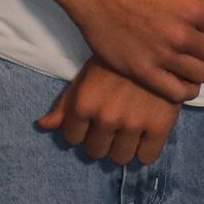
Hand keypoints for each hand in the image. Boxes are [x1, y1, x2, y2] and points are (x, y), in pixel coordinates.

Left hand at [38, 58, 178, 164]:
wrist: (156, 46)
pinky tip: (146, 134)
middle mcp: (106, 117)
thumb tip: (43, 126)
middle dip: (101, 141)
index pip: (72, 138)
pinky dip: (145, 150)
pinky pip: (146, 158)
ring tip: (128, 131)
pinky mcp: (160, 127)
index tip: (92, 122)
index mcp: (84, 103)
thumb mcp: (86, 76)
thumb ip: (65, 103)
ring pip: (120, 158)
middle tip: (112, 125)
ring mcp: (133, 124)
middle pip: (95, 152)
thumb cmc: (115, 61)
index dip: (81, 131)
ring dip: (122, 148)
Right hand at [60, 0, 203, 106]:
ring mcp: (160, 55)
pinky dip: (185, 88)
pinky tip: (178, 77)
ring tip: (186, 58)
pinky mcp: (142, 71)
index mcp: (192, 7)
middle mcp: (179, 34)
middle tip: (194, 40)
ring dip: (198, 68)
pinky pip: (177, 92)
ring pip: (200, 75)